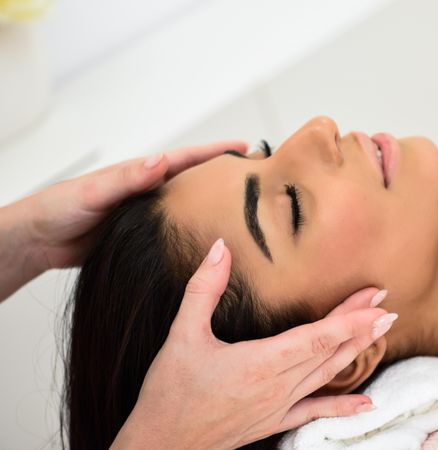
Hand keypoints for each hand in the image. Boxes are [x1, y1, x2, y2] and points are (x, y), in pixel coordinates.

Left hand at [18, 141, 246, 270]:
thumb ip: (127, 177)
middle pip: (195, 182)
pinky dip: (196, 231)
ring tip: (244, 211)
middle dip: (225, 176)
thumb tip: (162, 159)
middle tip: (255, 177)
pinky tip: (209, 240)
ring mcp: (150, 215)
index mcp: (142, 175)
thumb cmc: (59, 208)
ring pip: (190, 208)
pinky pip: (177, 231)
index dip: (217, 152)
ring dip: (215, 206)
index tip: (245, 147)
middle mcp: (150, 192)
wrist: (40, 240)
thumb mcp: (94, 190)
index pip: (187, 160)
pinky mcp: (145, 238)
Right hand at [112, 239, 391, 449]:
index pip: (317, 337)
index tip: (377, 301)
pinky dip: (343, 407)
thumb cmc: (170, 390)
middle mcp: (277, 386)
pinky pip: (316, 412)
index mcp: (259, 362)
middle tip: (388, 304)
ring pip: (328, 375)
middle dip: (361, 326)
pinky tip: (367, 405)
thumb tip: (219, 248)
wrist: (162, 443)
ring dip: (357, 352)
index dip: (350, 319)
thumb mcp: (181, 334)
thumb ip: (204, 289)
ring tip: (381, 331)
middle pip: (329, 351)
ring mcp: (280, 406)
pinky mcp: (275, 421)